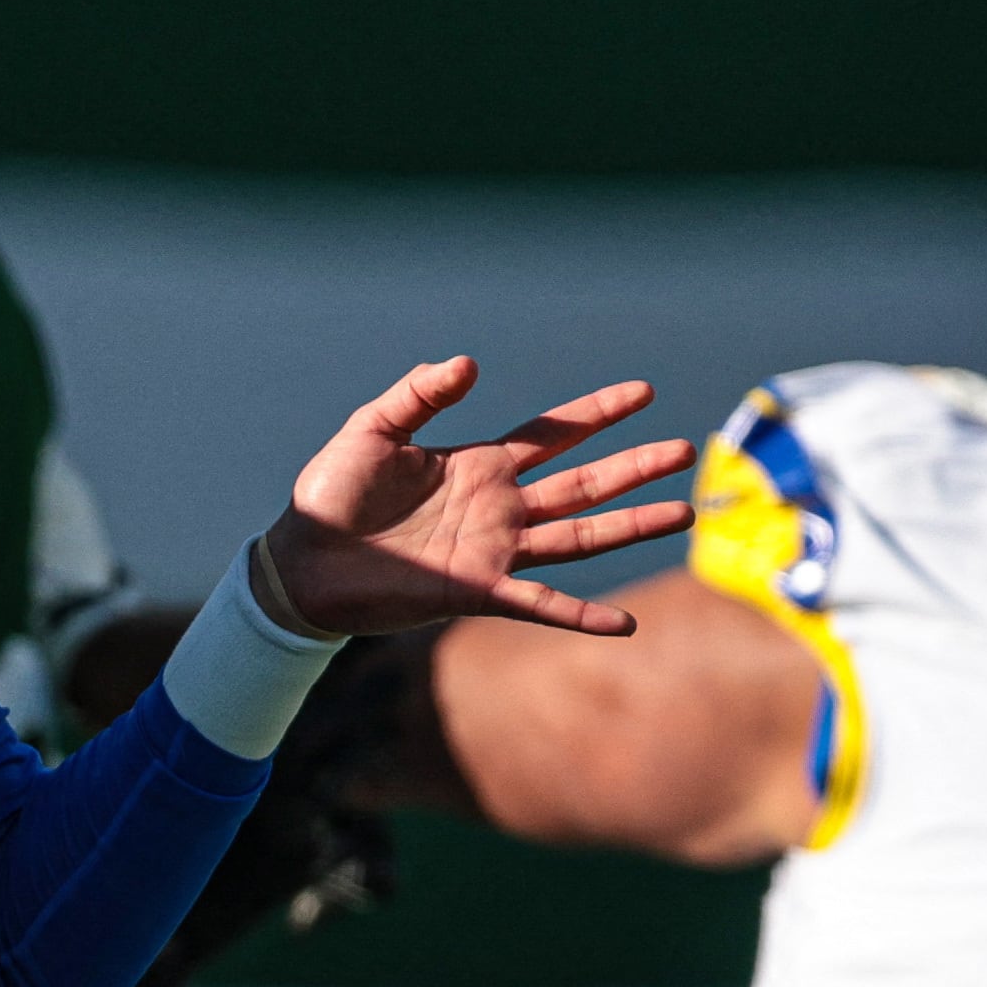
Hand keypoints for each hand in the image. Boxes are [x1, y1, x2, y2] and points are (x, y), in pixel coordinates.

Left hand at [261, 358, 694, 637]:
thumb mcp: (373, 428)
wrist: (301, 562)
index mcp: (478, 465)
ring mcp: (493, 552)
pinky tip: (624, 623)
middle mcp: (497, 508)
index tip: (643, 392)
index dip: (596, 412)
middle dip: (633, 467)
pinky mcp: (475, 592)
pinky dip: (581, 615)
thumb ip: (419, 393)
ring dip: (629, 526)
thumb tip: (468, 363)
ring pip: (578, 537)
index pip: (553, 434)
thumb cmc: (330, 493)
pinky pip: (540, 603)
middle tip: (685, 450)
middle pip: (583, 484)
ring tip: (682, 513)